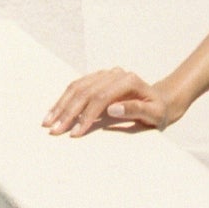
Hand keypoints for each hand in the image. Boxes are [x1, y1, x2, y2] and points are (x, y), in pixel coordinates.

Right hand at [43, 68, 178, 137]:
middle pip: (86, 91)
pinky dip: (64, 99)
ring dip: (61, 105)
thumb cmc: (158, 111)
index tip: (75, 133)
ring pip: (77, 87)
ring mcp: (105, 74)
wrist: (160, 101)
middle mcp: (115, 74)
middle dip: (68, 112)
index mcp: (129, 81)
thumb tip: (112, 109)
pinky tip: (54, 112)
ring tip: (48, 122)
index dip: (86, 115)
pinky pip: (77, 86)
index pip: (101, 98)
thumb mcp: (154, 114)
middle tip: (55, 130)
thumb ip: (136, 110)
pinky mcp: (97, 78)